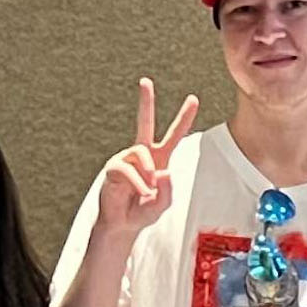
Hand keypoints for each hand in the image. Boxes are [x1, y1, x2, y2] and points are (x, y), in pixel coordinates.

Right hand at [95, 78, 197, 237]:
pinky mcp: (113, 168)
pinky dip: (137, 183)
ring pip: (141, 153)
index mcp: (159, 158)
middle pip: (144, 122)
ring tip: (147, 192)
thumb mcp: (162, 204)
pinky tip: (141, 193)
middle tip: (145, 81)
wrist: (122, 224)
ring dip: (148, 174)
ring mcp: (126, 159)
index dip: (184, 118)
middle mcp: (142, 154)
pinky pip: (127, 169)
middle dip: (145, 101)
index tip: (193, 99)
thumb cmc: (142, 212)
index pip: (173, 135)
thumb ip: (168, 191)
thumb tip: (163, 172)